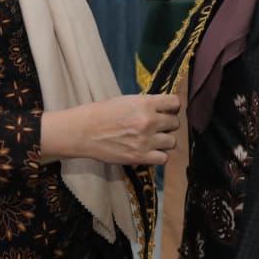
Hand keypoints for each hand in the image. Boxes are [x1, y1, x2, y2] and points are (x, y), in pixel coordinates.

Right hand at [49, 93, 181, 165]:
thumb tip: (162, 109)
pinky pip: (164, 158)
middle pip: (175, 122)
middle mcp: (149, 121)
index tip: (167, 110)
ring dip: (165, 141)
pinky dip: (159, 155)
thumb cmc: (101, 113)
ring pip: (172, 141)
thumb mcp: (126, 101)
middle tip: (157, 126)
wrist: (83, 132)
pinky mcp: (140, 156)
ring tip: (153, 140)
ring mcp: (146, 140)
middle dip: (168, 124)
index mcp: (145, 103)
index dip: (172, 106)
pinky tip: (150, 151)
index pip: (175, 102)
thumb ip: (146, 104)